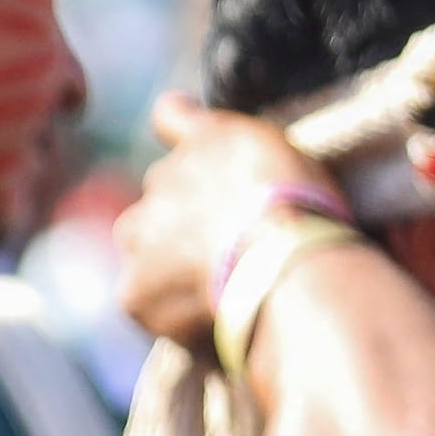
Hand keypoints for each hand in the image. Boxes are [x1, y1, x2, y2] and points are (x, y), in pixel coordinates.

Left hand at [121, 98, 347, 348]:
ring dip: (167, 267)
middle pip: (157, 199)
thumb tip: (182, 113)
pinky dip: (172, 314)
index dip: (177, 124)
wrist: (283, 262)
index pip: (172, 116)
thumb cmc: (300, 207)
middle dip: (179, 221)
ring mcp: (140, 236)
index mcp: (208, 140)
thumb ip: (240, 145)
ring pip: (142, 252)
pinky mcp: (134, 292)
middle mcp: (162, 179)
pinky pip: (145, 304)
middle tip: (223, 250)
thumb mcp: (285, 156)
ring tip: (215, 291)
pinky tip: (208, 322)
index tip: (178, 126)